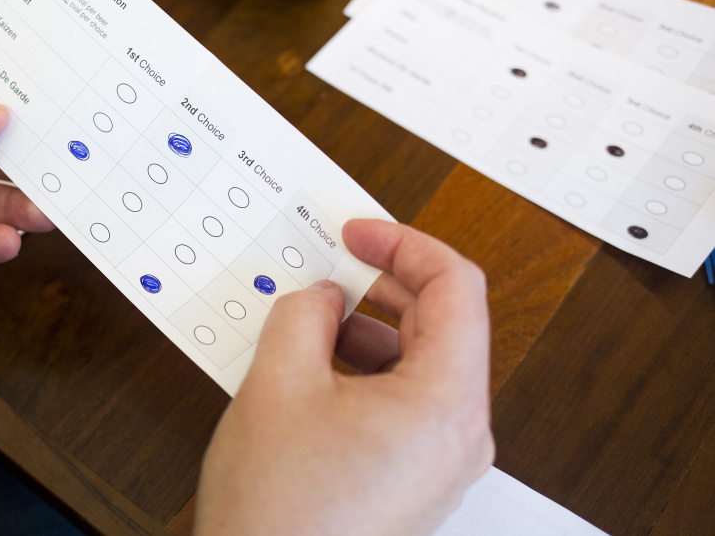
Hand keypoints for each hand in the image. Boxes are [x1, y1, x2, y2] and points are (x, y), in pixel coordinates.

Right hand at [195, 219, 493, 535]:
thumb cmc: (280, 512)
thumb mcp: (279, 383)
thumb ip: (304, 312)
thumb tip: (321, 294)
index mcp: (446, 403)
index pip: (455, 287)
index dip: (404, 244)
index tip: (359, 232)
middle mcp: (460, 434)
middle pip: (444, 323)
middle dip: (386, 285)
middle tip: (334, 265)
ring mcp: (442, 460)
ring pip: (422, 363)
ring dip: (371, 329)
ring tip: (312, 324)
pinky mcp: (417, 477)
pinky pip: (407, 400)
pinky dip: (368, 369)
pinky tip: (317, 369)